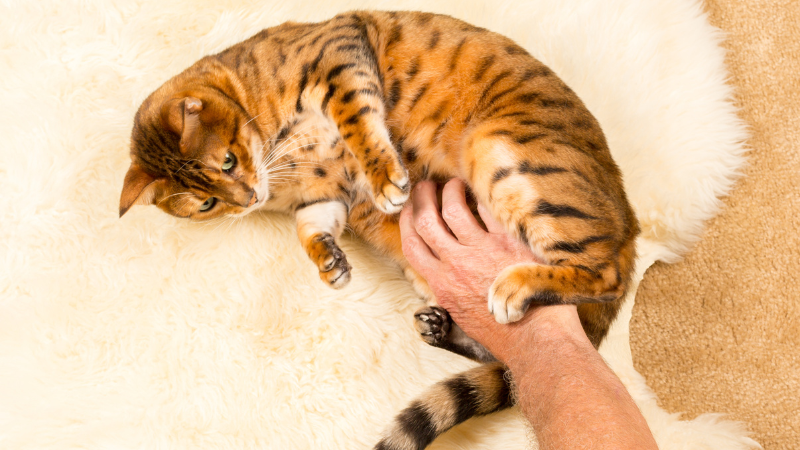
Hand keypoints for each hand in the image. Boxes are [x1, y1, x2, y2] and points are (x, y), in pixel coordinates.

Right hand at [399, 179, 560, 357]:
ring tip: (454, 184)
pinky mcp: (508, 243)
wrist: (535, 340)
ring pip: (453, 208)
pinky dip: (481, 198)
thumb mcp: (461, 317)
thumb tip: (443, 280)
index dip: (406, 222)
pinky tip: (484, 192)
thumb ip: (448, 294)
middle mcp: (456, 264)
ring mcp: (481, 251)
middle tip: (425, 186)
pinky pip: (488, 210)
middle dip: (421, 198)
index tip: (408, 209)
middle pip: (426, 220)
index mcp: (442, 284)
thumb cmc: (503, 333)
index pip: (412, 245)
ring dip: (450, 191)